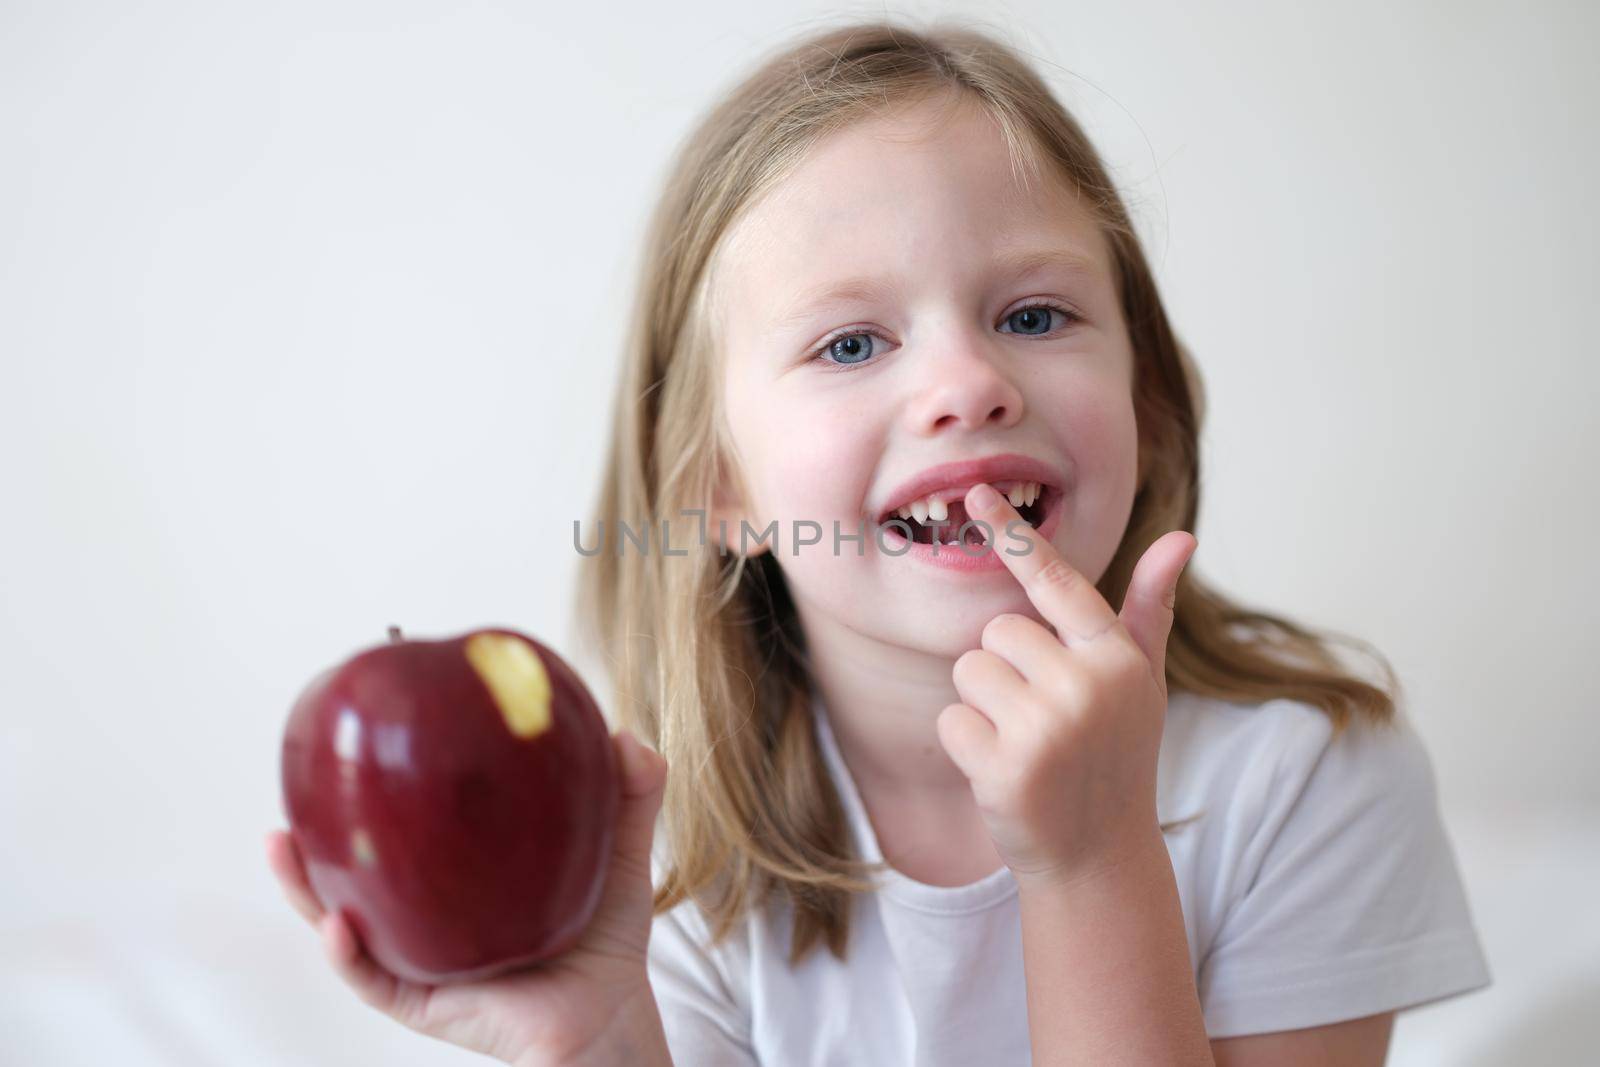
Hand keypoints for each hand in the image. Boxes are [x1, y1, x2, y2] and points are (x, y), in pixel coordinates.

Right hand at [264, 729, 669, 1066]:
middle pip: (349, 874)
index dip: (363, 795)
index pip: (399, 830)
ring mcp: (420, 959)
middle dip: (308, 841)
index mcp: (456, 875)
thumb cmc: (606, 933)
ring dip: (304, 888)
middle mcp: (426, 917)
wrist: (613, 1012)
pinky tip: (336, 926)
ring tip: (280, 845)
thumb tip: (625, 736)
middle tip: (285, 796)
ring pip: (342, 924)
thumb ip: (630, 791)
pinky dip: (349, 955)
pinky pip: (374, 980)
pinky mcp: (425, 1003)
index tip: (340, 747)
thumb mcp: (618, 849)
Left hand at [936, 482, 1196, 890]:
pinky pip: (951, 720)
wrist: (1097, 854)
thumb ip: (1148, 609)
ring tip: (1025, 742)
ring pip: (967, 672)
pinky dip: (966, 745)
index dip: (1014, 535)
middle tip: (1041, 717)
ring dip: (983, 706)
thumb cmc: (1115, 753)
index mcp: (1117, 657)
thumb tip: (1181, 538)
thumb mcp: (1139, 681)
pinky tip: (1005, 771)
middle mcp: (1087, 686)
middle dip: (1006, 669)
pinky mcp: (1006, 767)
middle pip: (996, 632)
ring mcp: (1047, 728)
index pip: (1056, 582)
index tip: (977, 493)